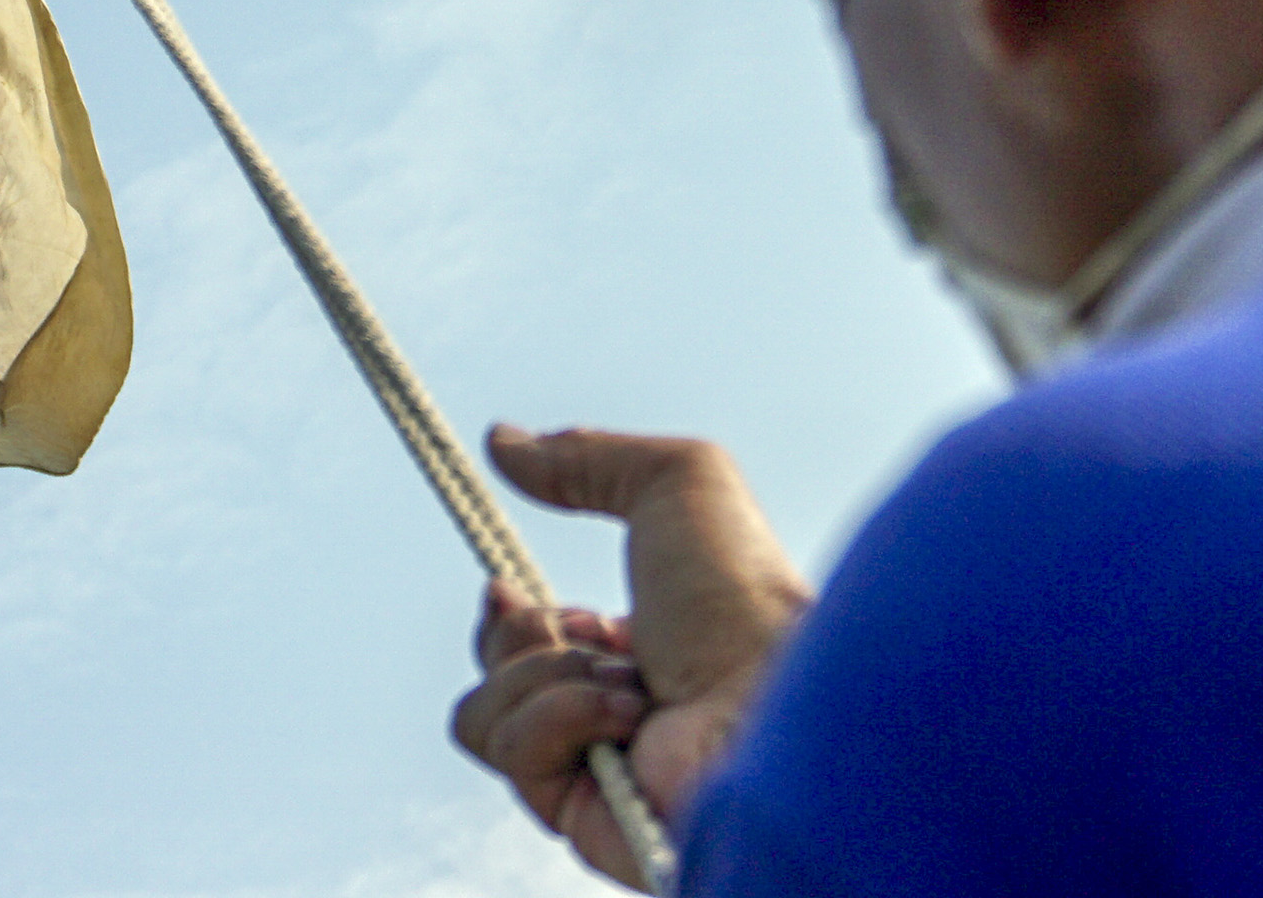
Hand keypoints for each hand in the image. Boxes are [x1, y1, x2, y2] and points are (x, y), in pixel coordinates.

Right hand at [447, 425, 815, 887]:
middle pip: (495, 676)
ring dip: (542, 673)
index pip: (535, 643)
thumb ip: (586, 455)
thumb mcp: (676, 483)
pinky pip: (513, 755)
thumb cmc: (746, 597)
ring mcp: (600, 774)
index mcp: (644, 651)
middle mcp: (618, 716)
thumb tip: (500, 440)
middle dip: (515, 636)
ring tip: (624, 678)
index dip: (510, 614)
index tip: (504, 584)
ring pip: (485, 716)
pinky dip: (556, 717)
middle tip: (569, 624)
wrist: (776, 700)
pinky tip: (624, 715)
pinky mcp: (587, 822)